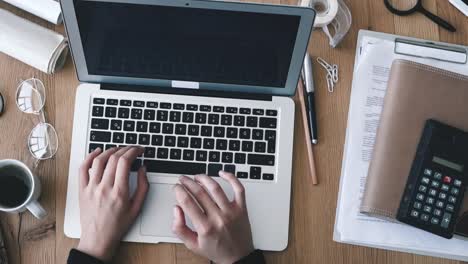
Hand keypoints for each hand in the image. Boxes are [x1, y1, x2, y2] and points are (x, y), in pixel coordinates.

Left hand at [77, 146, 148, 261]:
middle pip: (114, 158)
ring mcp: (91, 188)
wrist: (98, 239)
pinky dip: (89, 157)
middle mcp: (104, 188)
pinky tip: (96, 152)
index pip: (125, 162)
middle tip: (131, 149)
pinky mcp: (82, 190)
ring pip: (99, 160)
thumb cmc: (117, 225)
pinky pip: (83, 168)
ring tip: (117, 149)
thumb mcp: (137, 208)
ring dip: (110, 150)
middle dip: (125, 149)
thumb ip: (143, 186)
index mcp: (119, 192)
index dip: (134, 151)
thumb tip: (143, 169)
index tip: (139, 150)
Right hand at [173, 171, 253, 263]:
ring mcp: (231, 212)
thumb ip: (180, 228)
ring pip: (216, 188)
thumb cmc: (216, 250)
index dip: (179, 191)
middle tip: (182, 179)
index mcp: (205, 228)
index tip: (176, 188)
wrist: (238, 257)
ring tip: (197, 177)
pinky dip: (231, 178)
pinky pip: (238, 188)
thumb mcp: (192, 245)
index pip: (188, 202)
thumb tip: (176, 209)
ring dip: (204, 178)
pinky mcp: (242, 208)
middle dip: (188, 182)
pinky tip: (222, 173)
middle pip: (200, 192)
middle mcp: (218, 218)